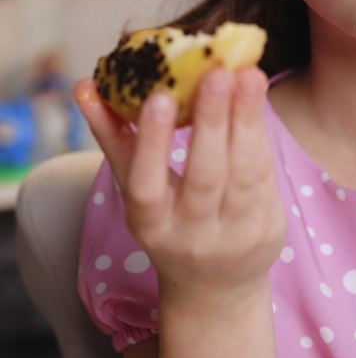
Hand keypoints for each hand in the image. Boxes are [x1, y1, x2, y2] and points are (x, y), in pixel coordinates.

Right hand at [74, 68, 286, 302]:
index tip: (160, 95)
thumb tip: (86, 86)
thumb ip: (115, 139)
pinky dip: (262, 137)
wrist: (216, 285)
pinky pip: (266, 175)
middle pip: (205, 176)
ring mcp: (234, 235)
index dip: (152, 141)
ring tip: (249, 75)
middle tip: (218, 72)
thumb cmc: (170, 222)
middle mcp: (192, 235)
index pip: (146, 183)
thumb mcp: (138, 191)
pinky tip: (257, 100)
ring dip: (248, 122)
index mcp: (150, 225)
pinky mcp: (268, 229)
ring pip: (244, 174)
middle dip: (213, 121)